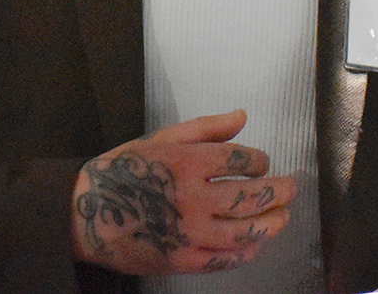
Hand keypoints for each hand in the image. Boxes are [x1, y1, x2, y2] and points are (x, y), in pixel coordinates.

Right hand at [70, 109, 294, 275]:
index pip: (242, 160)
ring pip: (247, 231)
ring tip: (283, 215)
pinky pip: (228, 259)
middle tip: (291, 188)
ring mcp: (190, 233)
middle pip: (252, 197)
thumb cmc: (122, 172)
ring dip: (273, 222)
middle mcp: (192, 197)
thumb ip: (204, 128)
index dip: (260, 161)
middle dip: (279, 191)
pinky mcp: (184, 261)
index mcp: (186, 162)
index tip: (262, 163)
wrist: (86, 215)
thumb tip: (242, 116)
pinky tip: (256, 242)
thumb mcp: (159, 139)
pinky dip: (248, 250)